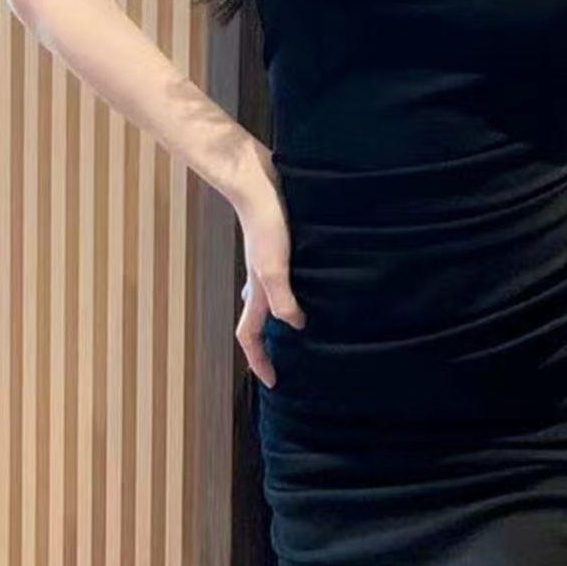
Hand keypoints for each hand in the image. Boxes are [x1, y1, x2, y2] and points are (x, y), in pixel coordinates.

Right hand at [233, 161, 307, 389]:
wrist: (257, 183)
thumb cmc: (266, 225)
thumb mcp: (275, 267)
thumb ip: (283, 299)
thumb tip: (297, 326)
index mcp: (256, 291)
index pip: (249, 337)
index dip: (259, 362)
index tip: (273, 382)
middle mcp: (260, 281)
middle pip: (258, 321)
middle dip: (270, 344)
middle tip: (292, 359)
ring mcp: (268, 262)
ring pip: (271, 298)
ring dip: (285, 316)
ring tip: (309, 326)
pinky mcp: (279, 245)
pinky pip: (285, 276)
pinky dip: (296, 288)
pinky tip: (317, 280)